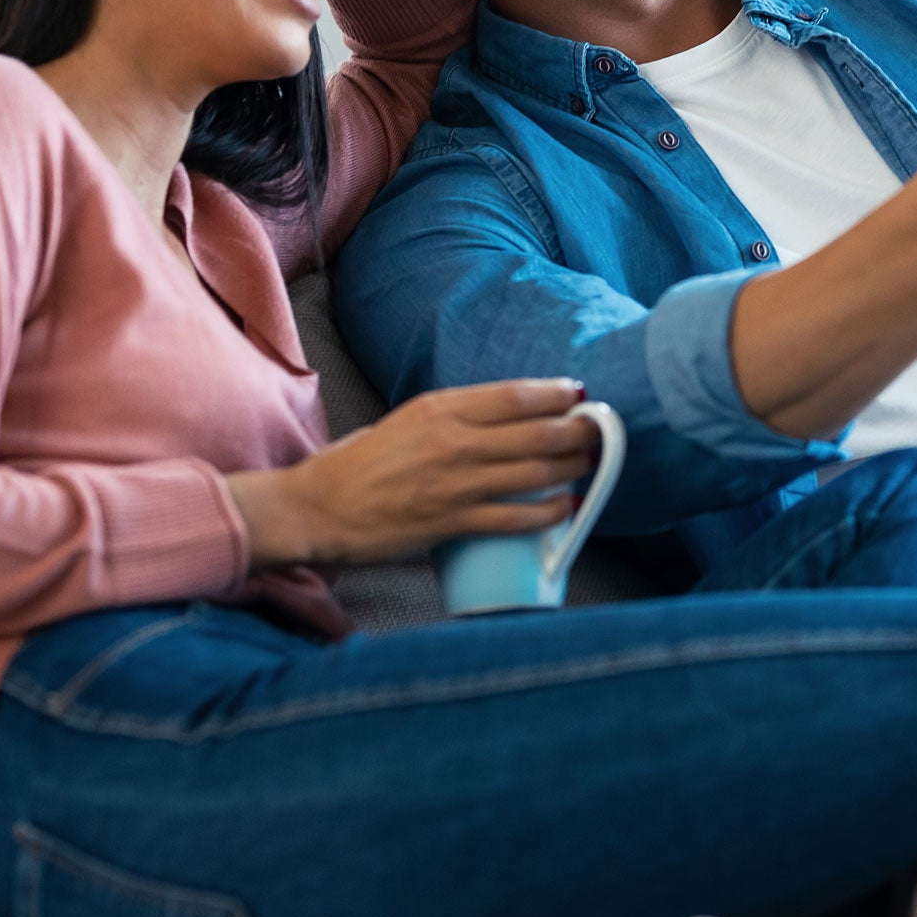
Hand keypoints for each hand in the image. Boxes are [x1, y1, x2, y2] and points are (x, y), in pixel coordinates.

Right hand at [227, 379, 598, 564]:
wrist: (318, 508)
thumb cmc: (361, 464)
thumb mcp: (409, 421)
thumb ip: (454, 417)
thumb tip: (506, 417)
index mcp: (440, 408)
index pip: (514, 395)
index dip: (556, 394)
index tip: (580, 394)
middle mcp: (453, 441)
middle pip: (536, 432)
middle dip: (577, 432)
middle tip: (598, 433)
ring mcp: (455, 483)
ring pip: (534, 472)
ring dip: (571, 468)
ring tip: (589, 465)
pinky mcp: (451, 522)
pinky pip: (515, 518)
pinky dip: (548, 513)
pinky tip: (566, 509)